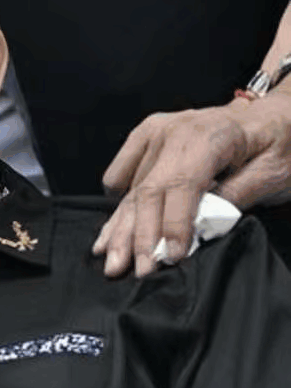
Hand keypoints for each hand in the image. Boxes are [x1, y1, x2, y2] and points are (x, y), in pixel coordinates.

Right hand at [94, 98, 290, 276]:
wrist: (274, 116)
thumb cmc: (279, 144)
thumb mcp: (274, 172)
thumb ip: (238, 195)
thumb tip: (203, 224)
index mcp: (211, 135)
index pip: (182, 184)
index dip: (173, 223)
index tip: (171, 256)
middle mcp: (176, 130)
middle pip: (148, 190)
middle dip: (139, 236)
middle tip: (139, 270)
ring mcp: (156, 132)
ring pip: (129, 190)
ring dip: (120, 229)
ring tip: (113, 260)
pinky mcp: (144, 137)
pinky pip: (118, 175)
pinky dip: (116, 206)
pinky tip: (117, 229)